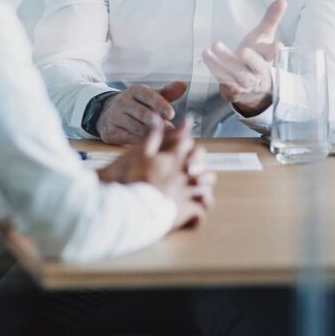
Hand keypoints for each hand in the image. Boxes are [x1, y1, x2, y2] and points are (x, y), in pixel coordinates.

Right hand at [95, 81, 187, 144]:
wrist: (108, 114)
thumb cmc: (138, 104)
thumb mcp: (151, 96)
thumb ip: (167, 92)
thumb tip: (184, 85)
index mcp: (135, 90)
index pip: (149, 96)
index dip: (161, 105)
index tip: (171, 114)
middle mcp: (123, 102)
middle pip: (144, 114)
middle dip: (158, 123)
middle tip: (171, 131)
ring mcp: (115, 117)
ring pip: (137, 128)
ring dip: (152, 135)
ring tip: (164, 139)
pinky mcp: (110, 131)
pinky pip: (128, 138)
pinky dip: (140, 142)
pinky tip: (150, 144)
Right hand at [98, 115, 216, 229]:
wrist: (128, 206)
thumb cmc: (131, 178)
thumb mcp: (138, 153)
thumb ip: (151, 137)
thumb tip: (158, 119)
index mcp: (173, 159)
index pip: (187, 144)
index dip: (188, 141)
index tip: (188, 137)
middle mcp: (183, 174)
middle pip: (202, 166)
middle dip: (201, 166)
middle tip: (196, 171)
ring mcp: (186, 193)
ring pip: (206, 190)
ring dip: (204, 191)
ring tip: (200, 194)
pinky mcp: (185, 211)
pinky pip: (200, 213)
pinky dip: (199, 214)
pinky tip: (195, 216)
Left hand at [202, 0, 285, 117]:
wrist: (253, 86)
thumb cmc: (257, 55)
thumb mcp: (264, 36)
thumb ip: (271, 19)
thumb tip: (281, 0)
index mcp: (267, 58)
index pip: (273, 54)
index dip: (274, 50)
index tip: (278, 45)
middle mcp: (258, 72)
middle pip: (255, 66)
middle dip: (250, 59)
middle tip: (242, 51)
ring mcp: (245, 82)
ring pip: (236, 74)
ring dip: (223, 62)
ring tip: (212, 47)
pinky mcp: (233, 89)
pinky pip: (224, 80)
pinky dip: (215, 69)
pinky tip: (206, 56)